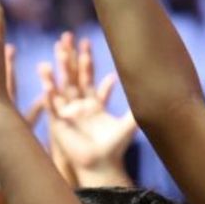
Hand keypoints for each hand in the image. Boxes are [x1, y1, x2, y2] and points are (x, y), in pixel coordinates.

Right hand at [38, 35, 135, 183]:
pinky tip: (47, 83)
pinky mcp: (59, 126)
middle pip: (71, 77)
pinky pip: (52, 108)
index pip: (88, 76)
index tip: (86, 42)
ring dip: (55, 73)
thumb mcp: (130, 123)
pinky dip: (50, 96)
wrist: (102, 165)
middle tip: (65, 38)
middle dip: (68, 58)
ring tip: (52, 56)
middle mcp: (78, 106)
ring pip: (59, 89)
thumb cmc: (116, 147)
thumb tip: (156, 92)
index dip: (86, 60)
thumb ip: (137, 107)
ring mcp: (67, 115)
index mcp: (93, 104)